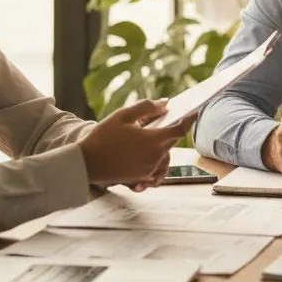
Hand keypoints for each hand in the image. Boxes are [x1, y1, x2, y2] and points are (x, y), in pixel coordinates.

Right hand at [79, 100, 196, 187]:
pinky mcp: (141, 177)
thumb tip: (165, 104)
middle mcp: (155, 157)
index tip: (196, 111)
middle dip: (173, 129)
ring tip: (152, 134)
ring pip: (165, 154)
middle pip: (172, 141)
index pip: (180, 129)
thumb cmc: (103, 137)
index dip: (189, 119)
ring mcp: (149, 169)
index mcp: (153, 141)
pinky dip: (155, 158)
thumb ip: (147, 107)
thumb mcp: (124, 115)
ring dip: (163, 144)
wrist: (86, 163)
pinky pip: (155, 167)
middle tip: (168, 118)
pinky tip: (146, 150)